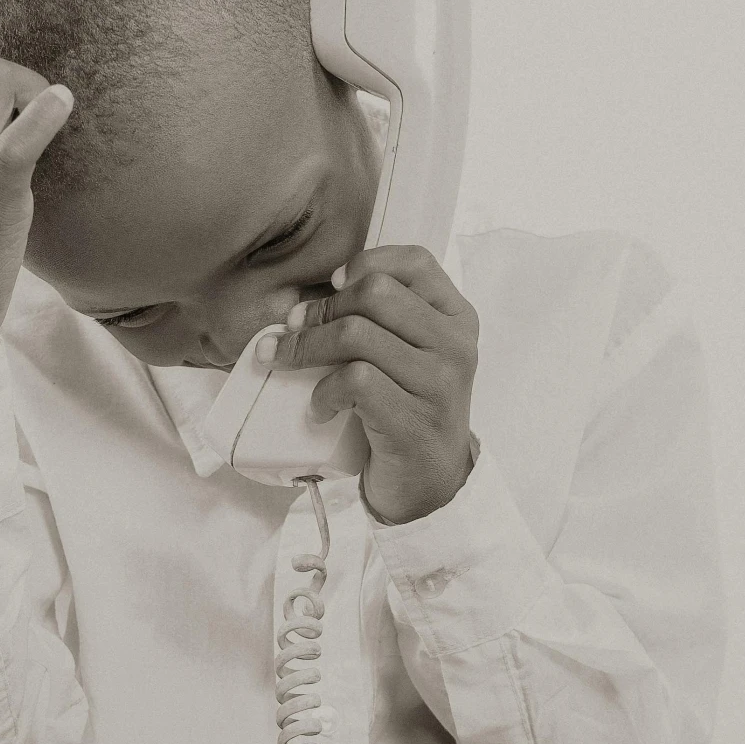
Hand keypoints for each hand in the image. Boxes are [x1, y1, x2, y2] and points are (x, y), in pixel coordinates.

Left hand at [264, 246, 478, 523]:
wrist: (429, 481)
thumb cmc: (409, 409)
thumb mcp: (411, 355)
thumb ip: (384, 320)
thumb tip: (305, 302)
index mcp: (458, 319)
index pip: (416, 262)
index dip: (367, 262)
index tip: (333, 286)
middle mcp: (455, 346)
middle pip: (376, 292)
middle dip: (323, 308)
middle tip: (294, 329)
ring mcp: (438, 384)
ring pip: (357, 334)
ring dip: (307, 347)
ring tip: (287, 363)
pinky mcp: (413, 420)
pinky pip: (354, 382)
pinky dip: (324, 392)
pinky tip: (319, 408)